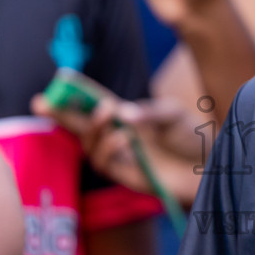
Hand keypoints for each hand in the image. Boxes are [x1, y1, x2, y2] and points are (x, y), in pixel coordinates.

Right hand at [32, 93, 204, 204]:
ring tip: (106, 114)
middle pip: (81, 124)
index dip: (77, 92)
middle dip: (59, 114)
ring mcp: (122, 156)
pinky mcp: (127, 176)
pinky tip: (124, 137)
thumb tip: (119, 112)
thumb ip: (147, 111)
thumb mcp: (172, 114)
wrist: (211, 166)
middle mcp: (119, 135)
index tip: (59, 79)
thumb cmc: (192, 136)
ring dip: (92, 128)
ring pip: (89, 145)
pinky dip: (109, 148)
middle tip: (42, 102)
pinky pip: (105, 164)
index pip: (96, 101)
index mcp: (128, 116)